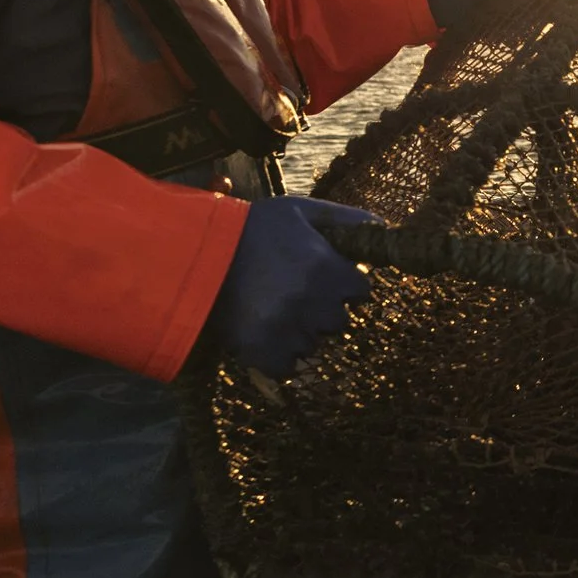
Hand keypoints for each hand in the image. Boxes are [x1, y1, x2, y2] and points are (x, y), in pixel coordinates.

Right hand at [208, 197, 379, 375]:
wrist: (193, 252)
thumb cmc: (250, 227)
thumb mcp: (300, 211)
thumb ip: (345, 219)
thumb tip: (383, 226)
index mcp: (326, 269)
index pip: (361, 291)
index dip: (344, 284)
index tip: (325, 278)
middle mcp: (312, 303)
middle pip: (339, 321)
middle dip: (322, 309)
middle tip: (294, 294)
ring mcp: (288, 330)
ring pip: (314, 344)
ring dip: (300, 333)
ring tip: (273, 311)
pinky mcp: (263, 351)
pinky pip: (287, 367)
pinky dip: (279, 356)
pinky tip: (266, 334)